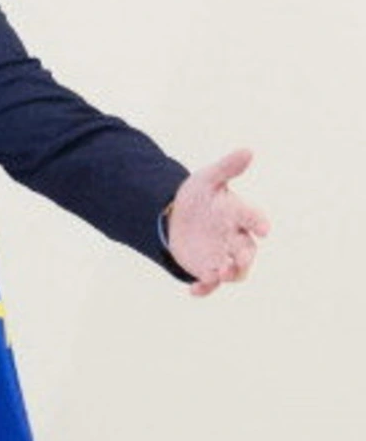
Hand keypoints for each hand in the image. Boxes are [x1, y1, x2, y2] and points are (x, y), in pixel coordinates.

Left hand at [167, 148, 270, 296]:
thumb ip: (227, 168)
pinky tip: (192, 290)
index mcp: (238, 214)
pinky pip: (210, 283)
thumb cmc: (198, 196)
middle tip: (231, 261)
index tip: (264, 229)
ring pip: (235, 270)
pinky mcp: (207, 268)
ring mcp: (223, 254)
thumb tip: (248, 150)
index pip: (253, 217)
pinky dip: (204, 289)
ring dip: (228, 274)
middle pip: (247, 251)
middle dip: (243, 257)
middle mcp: (235, 237)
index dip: (259, 222)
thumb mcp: (207, 179)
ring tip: (215, 273)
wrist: (175, 215)